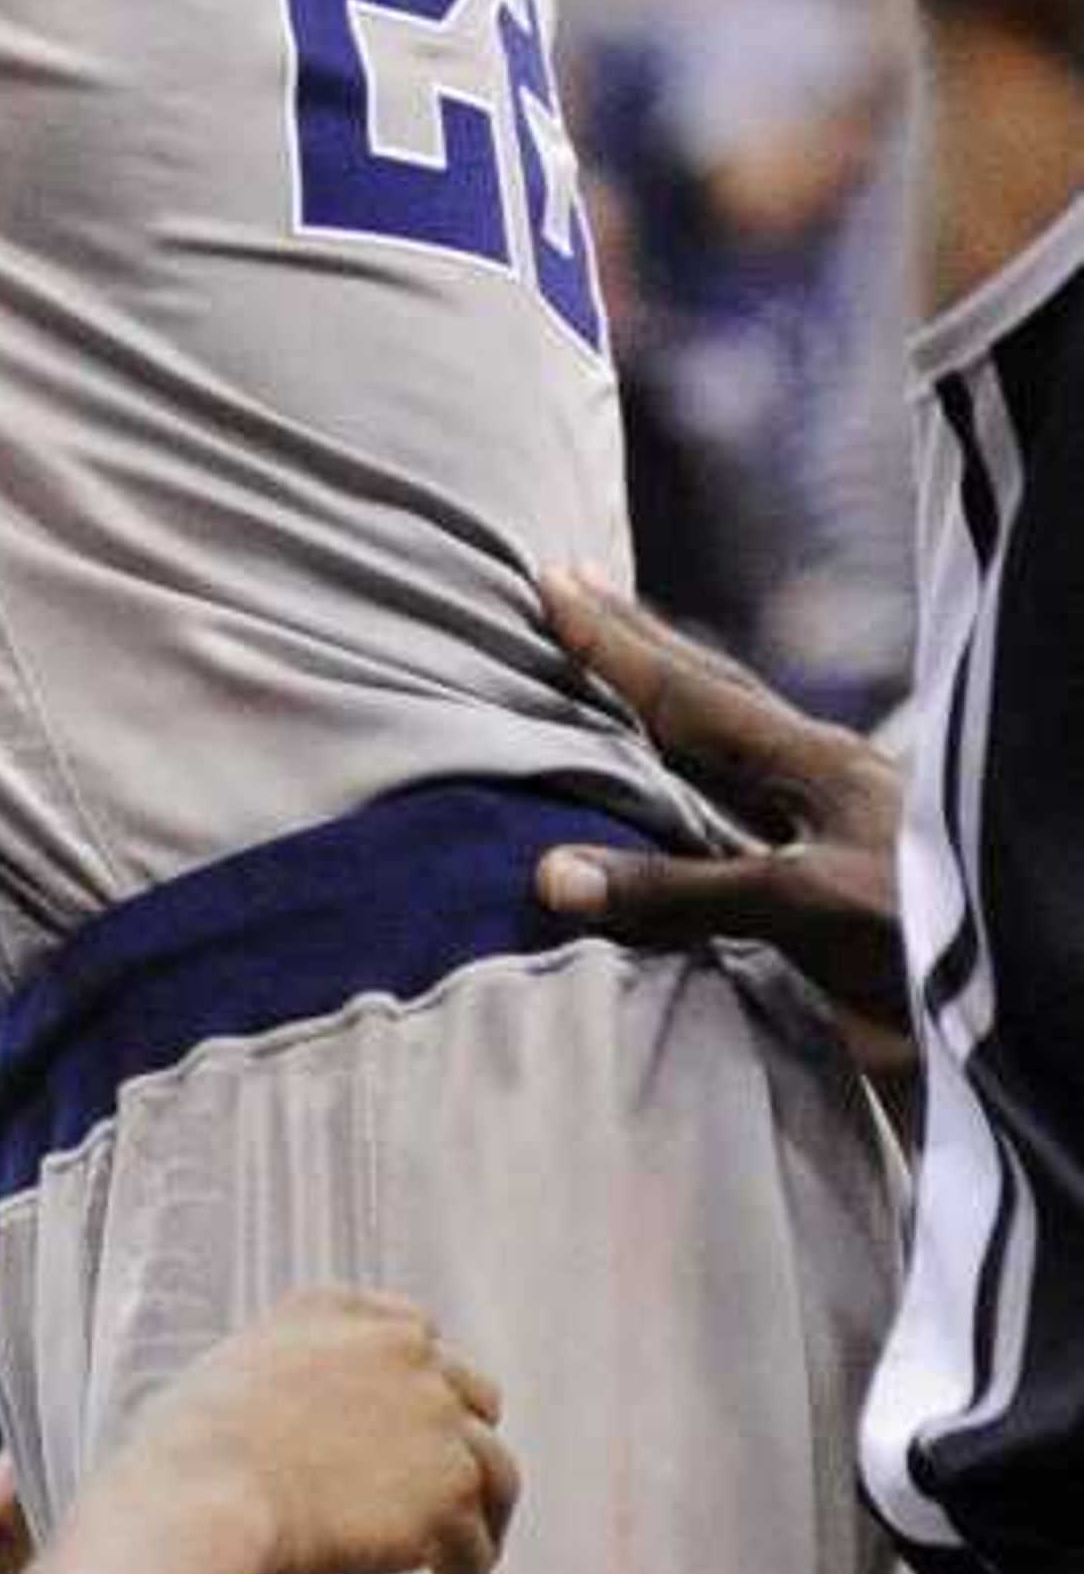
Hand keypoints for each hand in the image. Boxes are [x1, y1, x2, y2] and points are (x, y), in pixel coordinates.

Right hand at [136, 1290, 517, 1573]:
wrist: (191, 1509)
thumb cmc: (176, 1465)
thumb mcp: (222, 1384)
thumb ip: (282, 1388)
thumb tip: (296, 1441)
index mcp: (333, 1311)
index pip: (416, 1336)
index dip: (423, 1391)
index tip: (416, 1438)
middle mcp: (397, 1349)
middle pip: (473, 1401)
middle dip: (462, 1454)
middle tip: (444, 1513)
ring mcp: (432, 1418)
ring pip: (494, 1479)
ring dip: (481, 1533)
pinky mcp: (448, 1495)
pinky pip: (475, 1560)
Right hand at [534, 566, 910, 1058]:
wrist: (1024, 993)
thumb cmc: (924, 936)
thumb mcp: (800, 906)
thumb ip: (680, 889)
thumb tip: (549, 873)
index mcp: (811, 763)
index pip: (691, 691)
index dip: (616, 644)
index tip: (556, 585)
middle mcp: (819, 776)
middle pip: (717, 689)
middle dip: (642, 638)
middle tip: (580, 580)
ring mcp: (836, 817)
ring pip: (739, 734)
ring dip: (675, 691)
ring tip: (630, 656)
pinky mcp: (844, 868)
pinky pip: (754, 791)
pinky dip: (707, 764)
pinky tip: (700, 772)